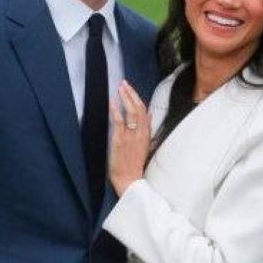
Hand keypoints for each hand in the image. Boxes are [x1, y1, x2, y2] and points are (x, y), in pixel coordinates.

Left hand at [108, 80, 151, 195]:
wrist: (130, 180)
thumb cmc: (135, 163)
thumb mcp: (145, 144)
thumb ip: (147, 129)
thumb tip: (150, 114)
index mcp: (147, 134)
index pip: (144, 111)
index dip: (137, 98)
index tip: (131, 88)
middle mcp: (141, 133)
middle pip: (138, 108)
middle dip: (131, 93)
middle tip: (124, 83)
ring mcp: (131, 136)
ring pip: (131, 112)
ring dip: (125, 97)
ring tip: (120, 87)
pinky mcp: (120, 140)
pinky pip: (119, 122)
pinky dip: (116, 110)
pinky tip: (112, 101)